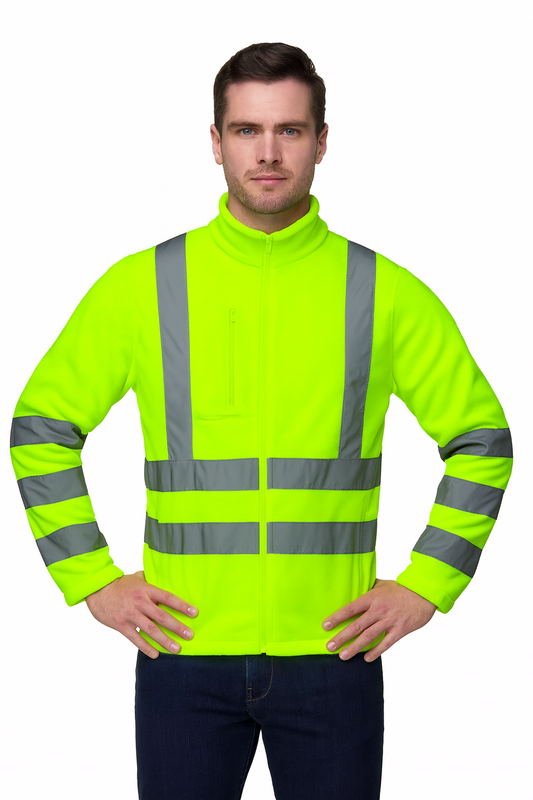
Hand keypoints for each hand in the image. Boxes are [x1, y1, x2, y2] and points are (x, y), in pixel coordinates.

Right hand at [85, 570, 198, 657]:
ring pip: (150, 629)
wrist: (98, 591)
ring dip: (165, 640)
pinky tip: (156, 654)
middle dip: (177, 627)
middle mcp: (139, 602)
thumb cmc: (120, 585)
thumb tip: (166, 579)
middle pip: (161, 616)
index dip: (181, 605)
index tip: (194, 613)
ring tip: (177, 648)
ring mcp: (130, 614)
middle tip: (190, 635)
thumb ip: (151, 581)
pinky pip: (135, 638)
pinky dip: (146, 647)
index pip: (167, 597)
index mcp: (146, 589)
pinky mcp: (121, 625)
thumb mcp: (136, 578)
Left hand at [322, 578, 436, 661]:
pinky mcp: (400, 630)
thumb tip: (355, 588)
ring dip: (354, 647)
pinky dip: (375, 652)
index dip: (337, 617)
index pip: (350, 608)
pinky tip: (366, 659)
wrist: (423, 594)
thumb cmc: (401, 589)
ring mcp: (389, 621)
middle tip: (329, 646)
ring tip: (343, 656)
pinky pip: (385, 644)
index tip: (325, 626)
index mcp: (372, 598)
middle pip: (356, 626)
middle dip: (341, 637)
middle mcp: (379, 610)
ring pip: (368, 637)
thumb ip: (368, 588)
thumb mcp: (382, 584)